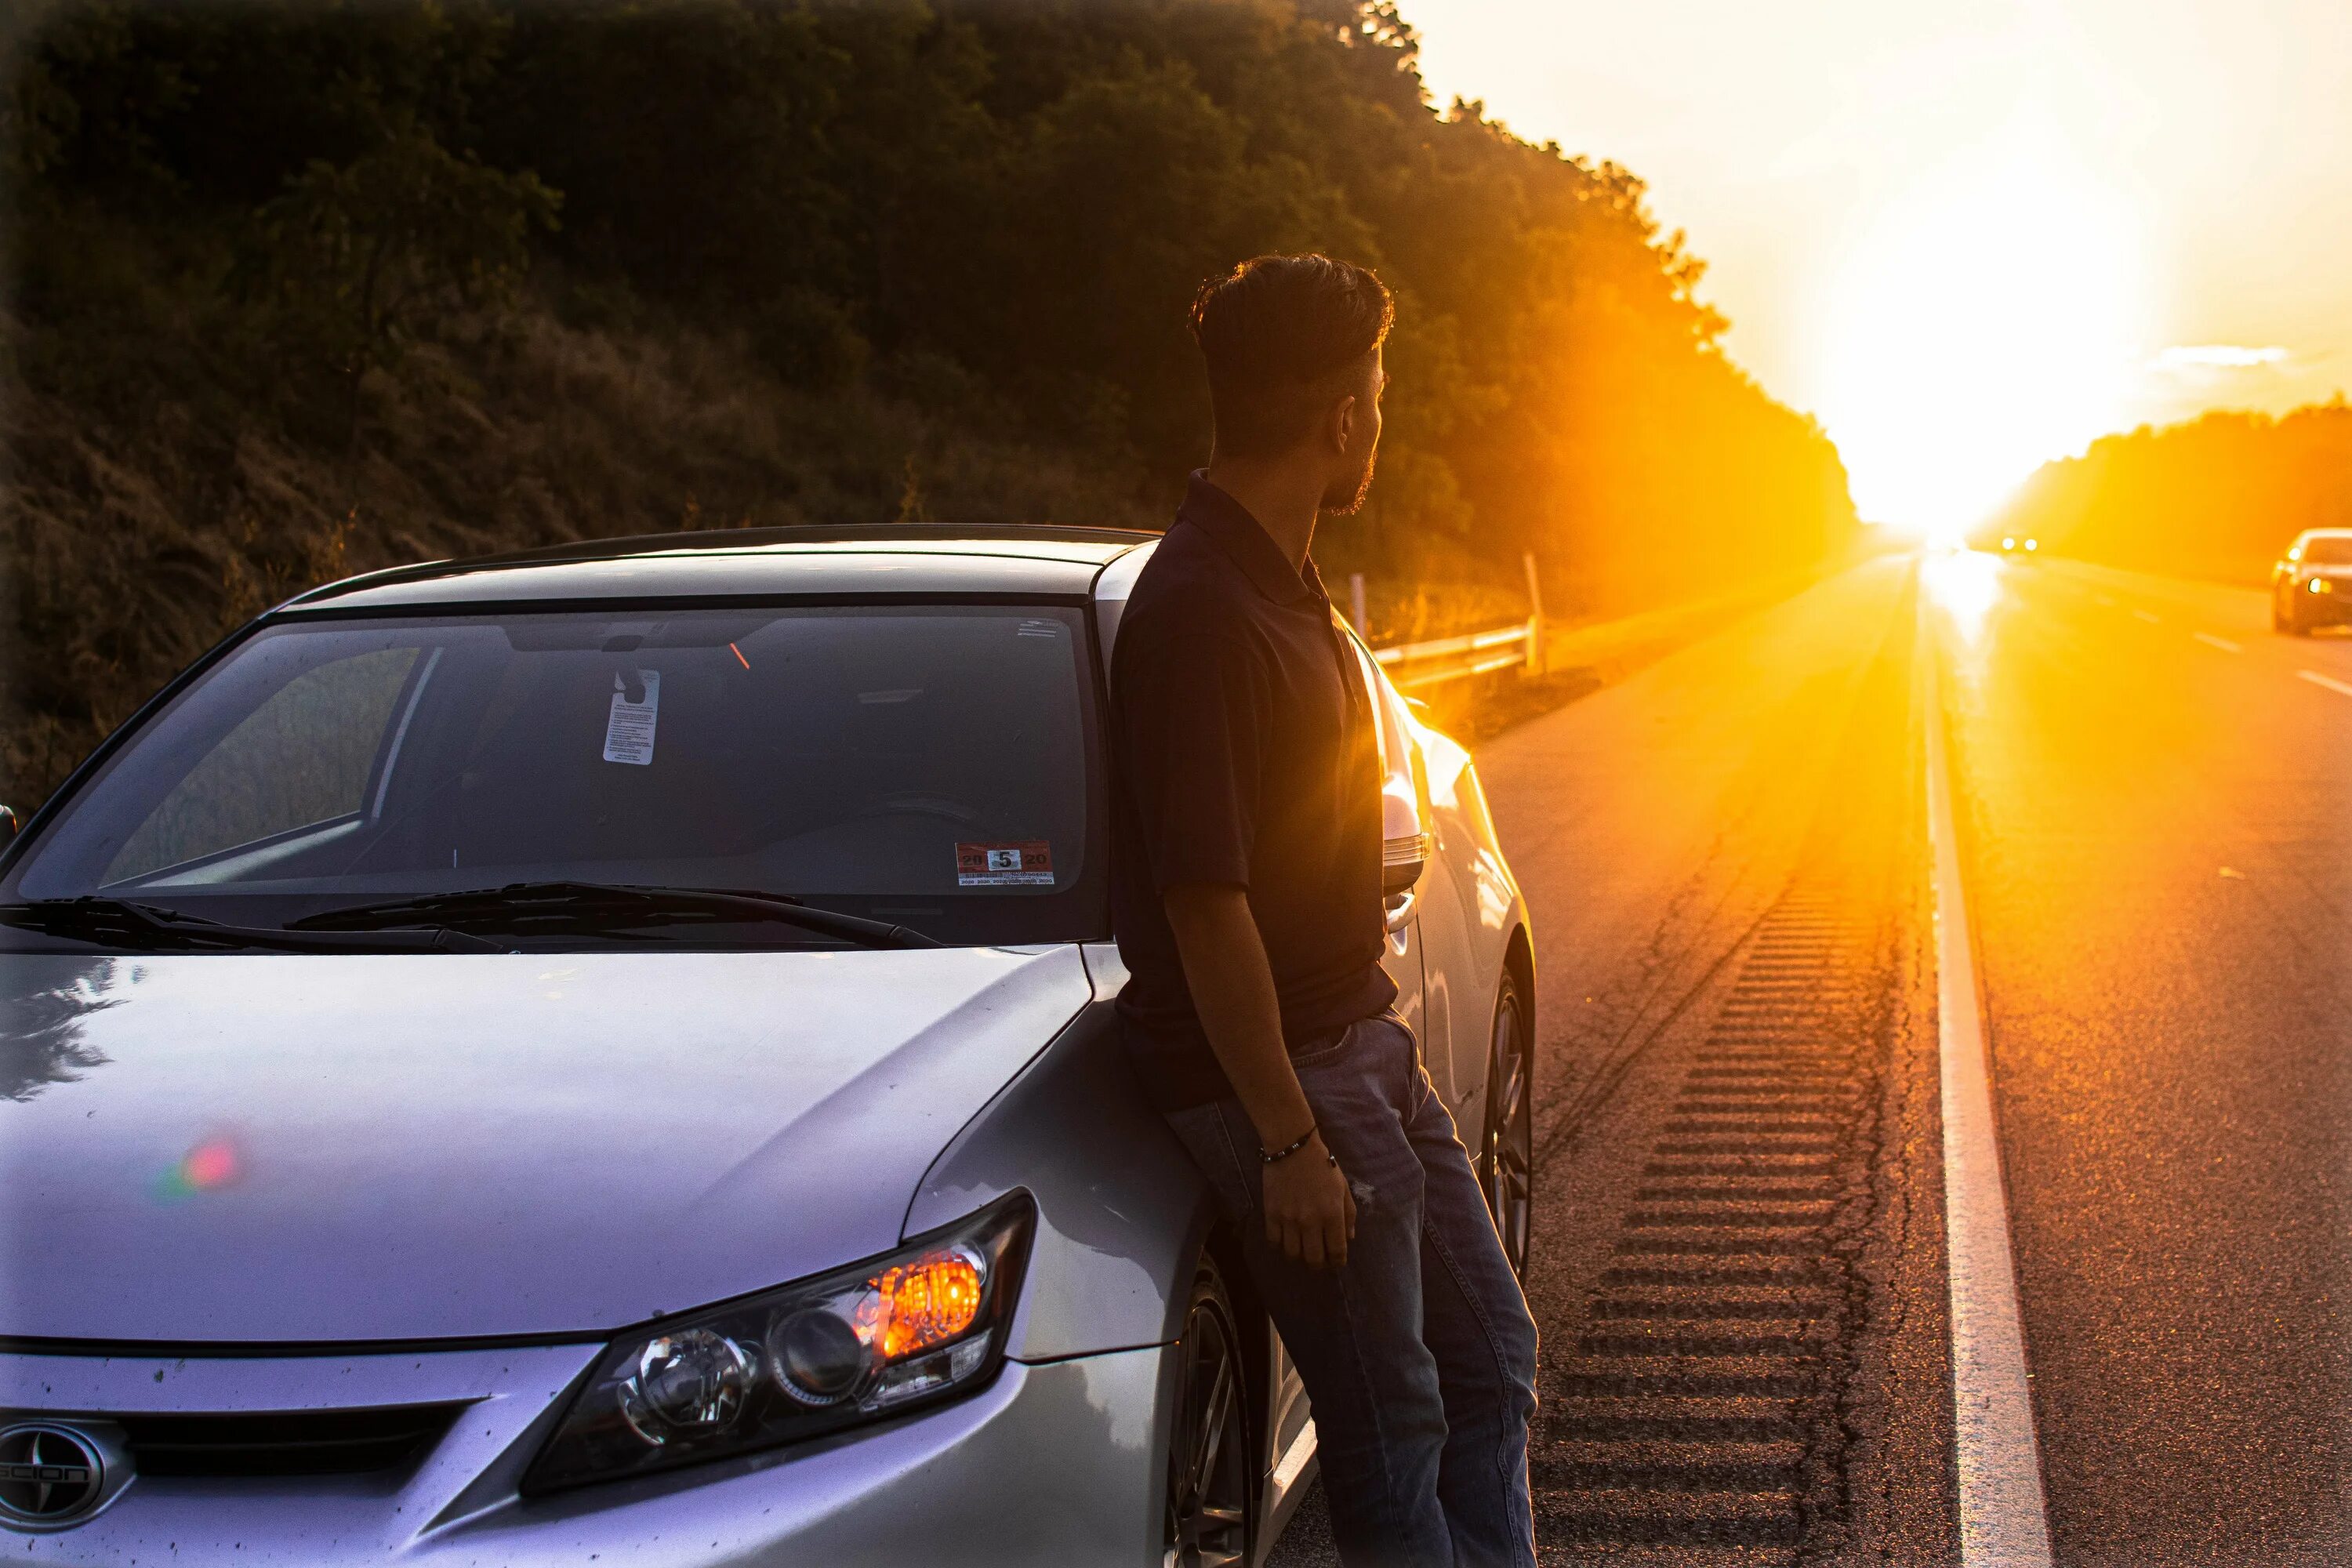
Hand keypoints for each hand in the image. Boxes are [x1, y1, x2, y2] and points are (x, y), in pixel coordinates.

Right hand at [1262, 1134, 1357, 1268]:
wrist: (1293, 1146)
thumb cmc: (1322, 1165)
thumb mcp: (1343, 1187)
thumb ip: (1349, 1215)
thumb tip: (1349, 1239)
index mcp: (1332, 1214)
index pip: (1337, 1251)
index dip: (1338, 1262)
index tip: (1336, 1263)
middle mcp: (1311, 1221)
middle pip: (1314, 1259)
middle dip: (1319, 1265)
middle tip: (1319, 1261)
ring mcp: (1289, 1219)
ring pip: (1293, 1254)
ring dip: (1299, 1257)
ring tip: (1301, 1251)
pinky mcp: (1271, 1214)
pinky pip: (1274, 1241)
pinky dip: (1280, 1246)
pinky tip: (1285, 1240)